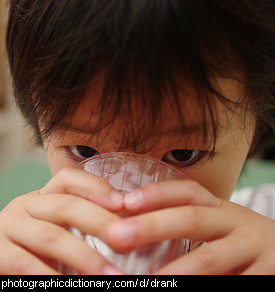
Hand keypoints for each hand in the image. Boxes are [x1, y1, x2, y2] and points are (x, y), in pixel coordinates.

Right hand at [0, 167, 123, 274]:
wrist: (5, 263)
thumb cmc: (39, 248)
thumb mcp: (60, 230)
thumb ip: (84, 224)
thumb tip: (128, 225)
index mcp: (43, 197)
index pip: (68, 178)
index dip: (96, 187)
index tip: (122, 203)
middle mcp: (25, 205)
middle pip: (67, 205)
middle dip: (100, 223)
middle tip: (126, 242)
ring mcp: (8, 227)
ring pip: (52, 237)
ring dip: (85, 258)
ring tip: (110, 274)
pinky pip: (27, 265)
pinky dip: (52, 277)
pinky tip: (73, 286)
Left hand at [106, 180, 274, 273]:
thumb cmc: (239, 243)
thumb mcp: (219, 227)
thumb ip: (190, 226)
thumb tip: (137, 231)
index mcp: (220, 208)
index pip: (188, 193)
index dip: (157, 193)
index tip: (127, 201)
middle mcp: (236, 222)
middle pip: (191, 218)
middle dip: (153, 225)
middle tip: (118, 236)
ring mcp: (254, 248)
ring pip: (208, 259)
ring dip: (174, 271)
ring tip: (146, 279)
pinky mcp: (269, 273)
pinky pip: (233, 282)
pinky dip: (202, 289)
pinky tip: (179, 290)